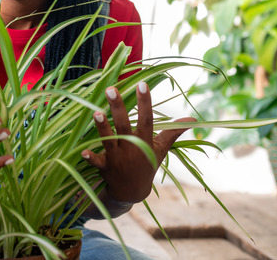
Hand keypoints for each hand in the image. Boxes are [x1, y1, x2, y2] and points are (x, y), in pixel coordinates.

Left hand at [81, 83, 193, 203]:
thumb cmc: (147, 165)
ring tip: (96, 112)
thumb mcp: (161, 149)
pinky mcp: (105, 167)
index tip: (142, 84)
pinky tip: (83, 151)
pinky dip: (90, 158)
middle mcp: (131, 148)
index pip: (146, 118)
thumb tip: (193, 119)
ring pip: (109, 140)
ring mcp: (117, 158)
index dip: (145, 102)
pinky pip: (97, 162)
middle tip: (111, 89)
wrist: (132, 192)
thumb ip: (174, 132)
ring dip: (102, 128)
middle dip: (118, 107)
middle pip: (124, 125)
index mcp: (145, 141)